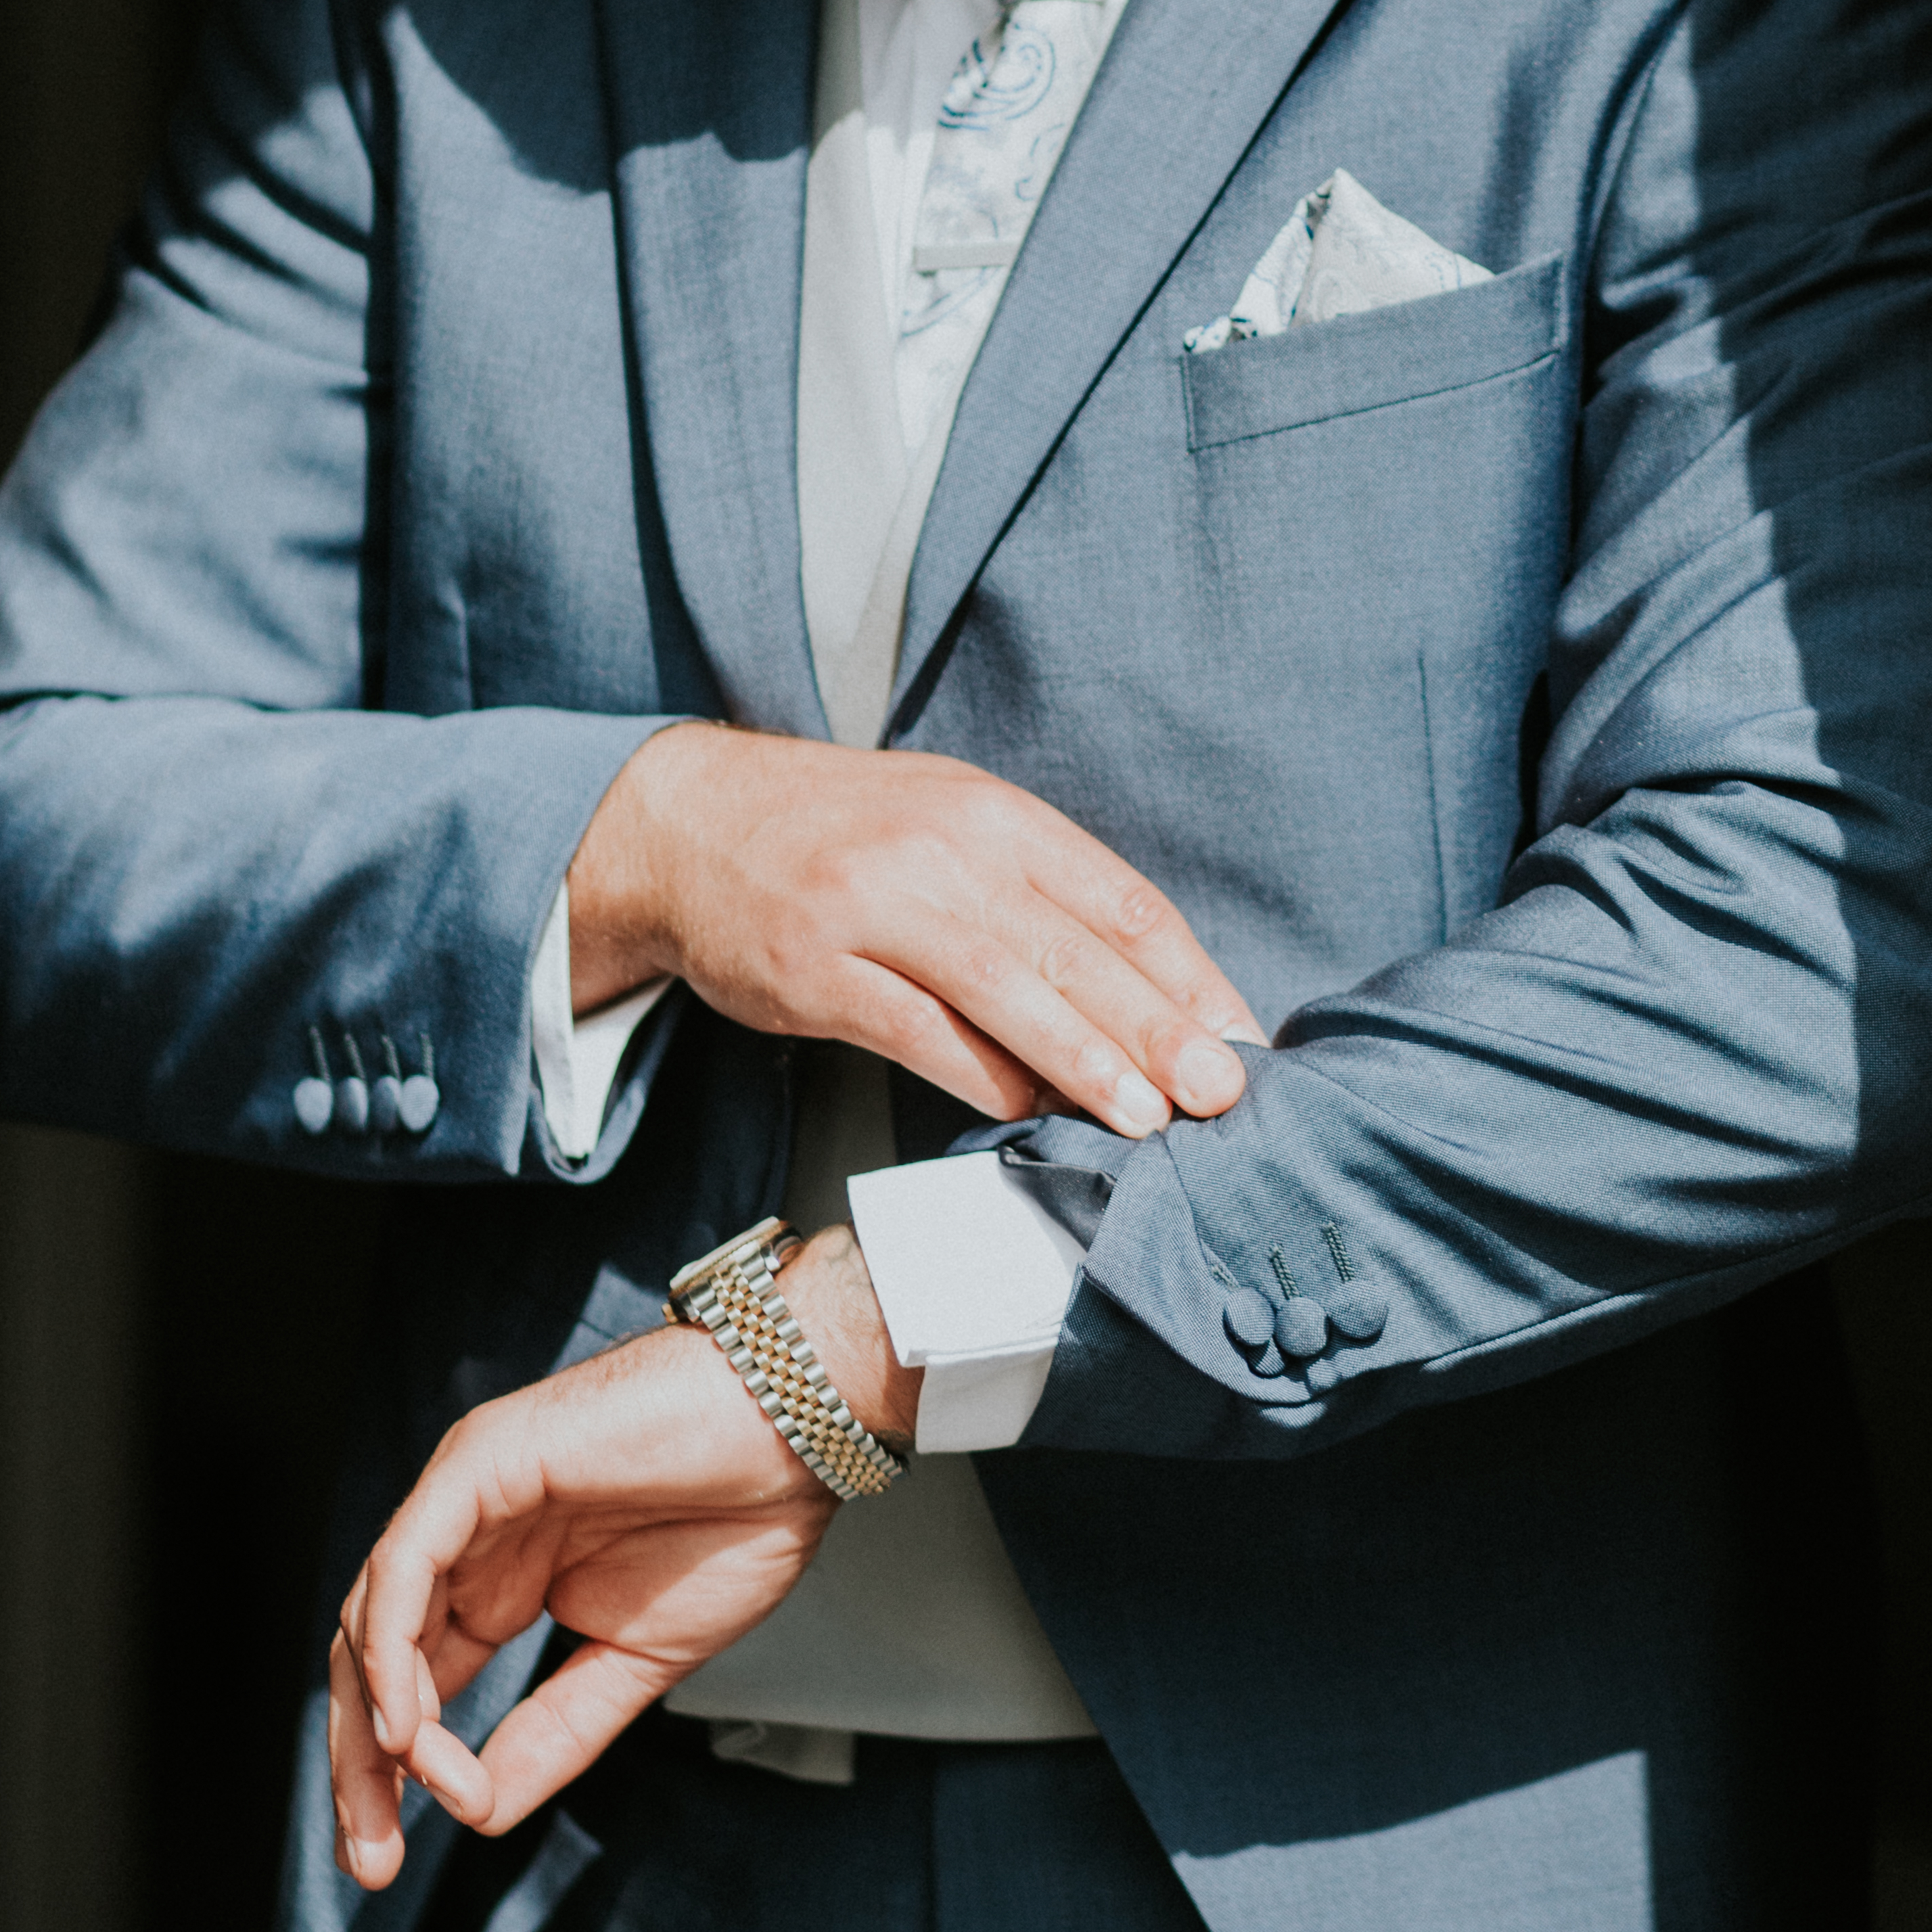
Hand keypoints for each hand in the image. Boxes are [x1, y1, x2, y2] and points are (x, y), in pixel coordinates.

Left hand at [329, 1228, 914, 1881]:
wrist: (795, 1433)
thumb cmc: (737, 1519)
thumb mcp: (633, 1665)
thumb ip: (553, 1735)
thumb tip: (480, 1812)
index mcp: (505, 1579)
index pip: (414, 1683)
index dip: (391, 1773)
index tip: (392, 1857)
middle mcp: (471, 1539)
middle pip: (373, 1658)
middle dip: (361, 1763)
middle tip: (371, 1856)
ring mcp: (468, 1496)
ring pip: (371, 1614)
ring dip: (371, 1718)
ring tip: (407, 1788)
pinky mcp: (479, 1462)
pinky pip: (405, 1563)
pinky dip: (392, 1646)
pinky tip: (409, 1719)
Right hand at [568, 725, 1256, 1137]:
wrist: (690, 821)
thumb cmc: (844, 836)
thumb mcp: (951, 826)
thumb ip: (1039, 899)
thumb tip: (1146, 996)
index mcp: (992, 814)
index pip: (1117, 897)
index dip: (1187, 973)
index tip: (1241, 1035)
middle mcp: (941, 851)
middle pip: (1072, 946)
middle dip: (1157, 1027)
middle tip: (1221, 1092)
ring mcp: (873, 907)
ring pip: (1001, 988)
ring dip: (1082, 1060)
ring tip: (1147, 1117)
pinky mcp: (814, 968)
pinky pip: (911, 1029)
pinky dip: (977, 1074)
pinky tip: (1026, 1113)